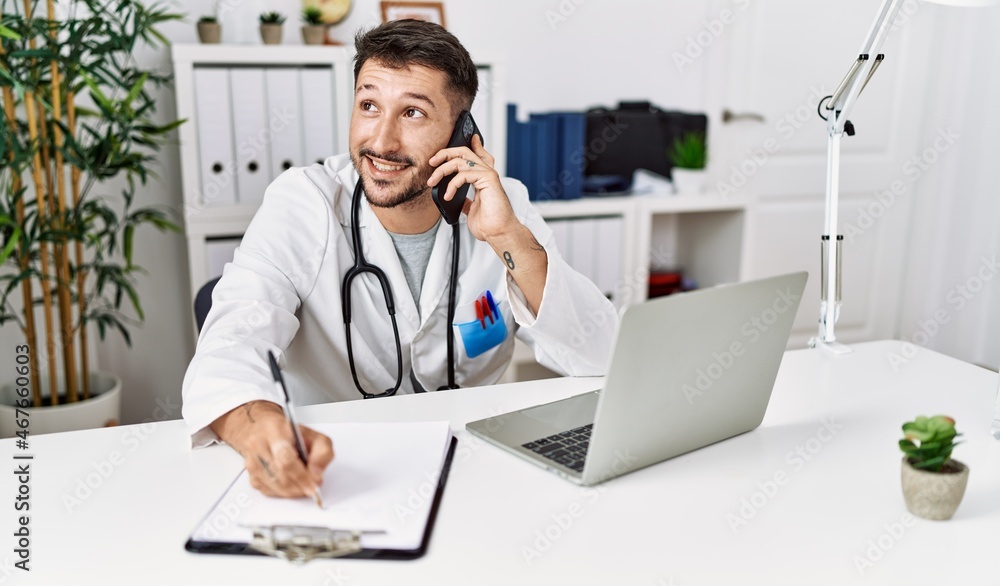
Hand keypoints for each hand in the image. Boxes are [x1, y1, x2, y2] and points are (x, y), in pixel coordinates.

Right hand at [210, 401, 334, 498]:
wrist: (265, 431)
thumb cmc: (290, 434)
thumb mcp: (315, 436)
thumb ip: (323, 452)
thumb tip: (316, 473)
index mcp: (275, 430)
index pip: (286, 458)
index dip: (302, 475)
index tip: (314, 484)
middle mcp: (258, 444)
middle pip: (280, 474)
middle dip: (300, 485)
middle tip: (312, 486)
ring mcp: (251, 460)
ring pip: (274, 485)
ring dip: (293, 490)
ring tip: (304, 484)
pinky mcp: (250, 474)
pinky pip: (268, 491)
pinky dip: (283, 492)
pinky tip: (291, 484)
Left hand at [426, 134, 517, 243]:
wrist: (499, 233)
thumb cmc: (490, 224)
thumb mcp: (471, 209)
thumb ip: (465, 201)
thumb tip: (457, 199)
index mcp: (484, 178)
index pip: (477, 155)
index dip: (468, 145)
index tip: (454, 143)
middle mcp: (487, 173)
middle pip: (464, 151)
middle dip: (445, 153)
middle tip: (432, 162)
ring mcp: (488, 175)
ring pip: (460, 160)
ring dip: (442, 170)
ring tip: (432, 182)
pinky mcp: (488, 179)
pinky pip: (464, 174)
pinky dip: (452, 184)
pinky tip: (448, 195)